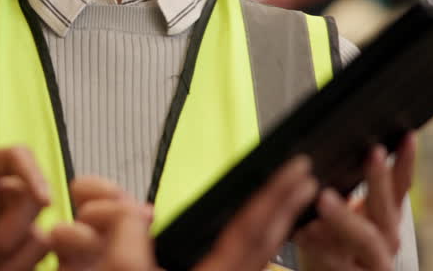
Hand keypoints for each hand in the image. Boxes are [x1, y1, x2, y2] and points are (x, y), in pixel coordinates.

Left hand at [0, 146, 51, 270]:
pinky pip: (33, 262)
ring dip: (11, 256)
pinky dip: (16, 270)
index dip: (35, 174)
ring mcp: (7, 226)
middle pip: (33, 200)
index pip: (18, 157)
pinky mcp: (11, 256)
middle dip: (10, 230)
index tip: (43, 200)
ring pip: (38, 235)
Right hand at [50, 159, 316, 270]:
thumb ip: (126, 239)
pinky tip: (254, 236)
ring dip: (275, 227)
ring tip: (288, 203)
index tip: (295, 171)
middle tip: (305, 179)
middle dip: (287, 209)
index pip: (251, 231)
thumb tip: (133, 211)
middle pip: (267, 244)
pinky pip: (240, 266)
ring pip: (258, 258)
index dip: (275, 197)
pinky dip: (256, 245)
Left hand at [295, 133, 416, 270]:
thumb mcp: (347, 212)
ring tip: (325, 199)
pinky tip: (303, 231)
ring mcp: (373, 261)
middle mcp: (387, 239)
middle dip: (379, 180)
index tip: (406, 136)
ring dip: (345, 217)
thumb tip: (334, 148)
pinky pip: (334, 261)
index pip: (401, 185)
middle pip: (387, 208)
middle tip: (373, 154)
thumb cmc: (335, 243)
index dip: (406, 162)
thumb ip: (347, 188)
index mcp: (386, 217)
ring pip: (365, 238)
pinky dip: (318, 245)